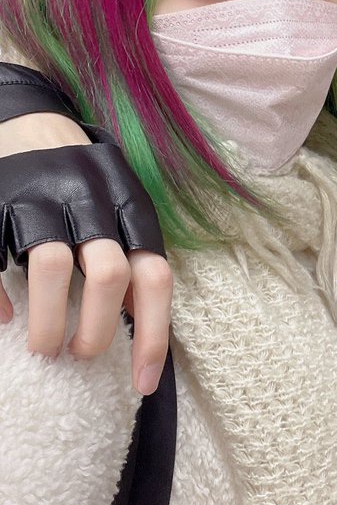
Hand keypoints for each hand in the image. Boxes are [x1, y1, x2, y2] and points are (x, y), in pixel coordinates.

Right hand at [0, 114, 171, 394]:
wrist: (31, 120)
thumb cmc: (86, 186)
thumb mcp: (122, 209)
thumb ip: (135, 258)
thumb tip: (146, 331)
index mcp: (128, 205)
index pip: (154, 276)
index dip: (154, 336)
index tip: (143, 384)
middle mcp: (88, 199)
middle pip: (106, 273)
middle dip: (96, 330)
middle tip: (82, 355)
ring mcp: (39, 198)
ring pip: (51, 267)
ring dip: (48, 322)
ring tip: (44, 348)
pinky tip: (3, 318)